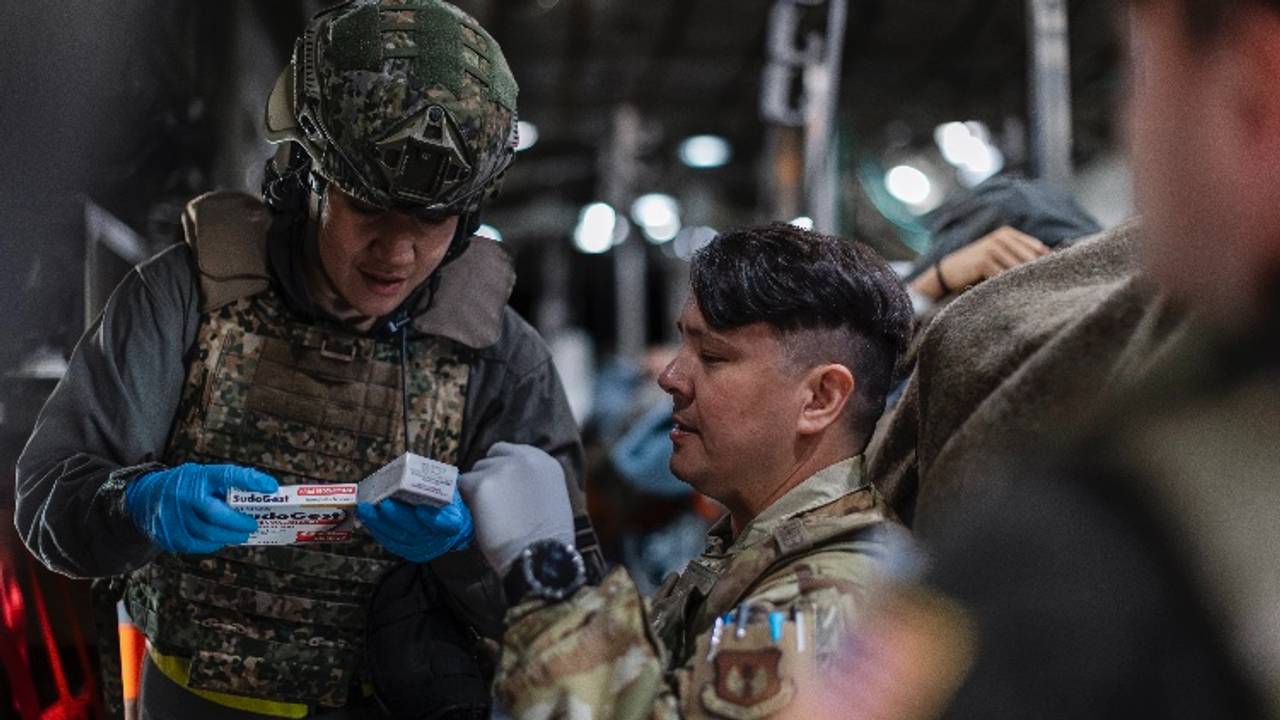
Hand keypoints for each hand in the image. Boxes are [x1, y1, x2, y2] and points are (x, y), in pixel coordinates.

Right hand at [124, 463, 277, 554]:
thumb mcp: (202, 476)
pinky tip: (221, 539)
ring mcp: (174, 518)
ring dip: (231, 536)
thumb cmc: (184, 486)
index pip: (227, 475)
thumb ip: (225, 484)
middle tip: (253, 524)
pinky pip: (199, 545)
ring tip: (241, 533)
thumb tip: (261, 494)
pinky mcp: (170, 537)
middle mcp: (184, 496)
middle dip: (240, 522)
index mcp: (197, 477)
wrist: (144, 499)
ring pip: (209, 534)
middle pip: (217, 514)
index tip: (271, 487)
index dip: (251, 481)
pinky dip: (214, 544)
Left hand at [356, 492, 473, 562]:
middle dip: (398, 517)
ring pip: (399, 537)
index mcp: (454, 523)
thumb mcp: (450, 492)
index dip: (434, 519)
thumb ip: (438, 488)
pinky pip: (390, 541)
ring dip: (379, 523)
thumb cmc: (446, 504)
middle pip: (417, 531)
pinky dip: (376, 528)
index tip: (421, 510)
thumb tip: (415, 476)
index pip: (448, 524)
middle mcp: (439, 539)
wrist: (448, 526)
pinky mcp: (408, 551)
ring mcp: (422, 548)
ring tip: (365, 508)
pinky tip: (366, 517)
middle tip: (384, 504)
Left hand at [459, 442, 573, 574]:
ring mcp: (501, 468)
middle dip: (489, 475)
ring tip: (486, 515)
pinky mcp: (480, 483)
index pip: (514, 452)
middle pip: (493, 455)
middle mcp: (525, 458)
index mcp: (546, 462)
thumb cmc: (549, 541)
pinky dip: (464, 501)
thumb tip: (508, 486)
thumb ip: (532, 484)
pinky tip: (475, 518)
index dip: (504, 469)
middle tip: (490, 501)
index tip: (501, 487)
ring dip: (477, 489)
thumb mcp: (551, 500)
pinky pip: (461, 486)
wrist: (540, 558)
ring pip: (476, 471)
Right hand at [912, 226, 1050, 299]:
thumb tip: (1050, 262)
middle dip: (1036, 272)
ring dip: (1024, 280)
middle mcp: (1001, 238)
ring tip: (1032, 293)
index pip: (1036, 248)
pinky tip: (1012, 293)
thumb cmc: (978, 267)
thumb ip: (1018, 256)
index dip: (1046, 262)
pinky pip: (1003, 275)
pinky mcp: (984, 260)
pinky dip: (1008, 284)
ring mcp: (992, 248)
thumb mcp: (998, 255)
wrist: (948, 271)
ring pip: (1018, 267)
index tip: (1054, 276)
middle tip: (1045, 287)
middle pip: (1029, 257)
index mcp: (1008, 234)